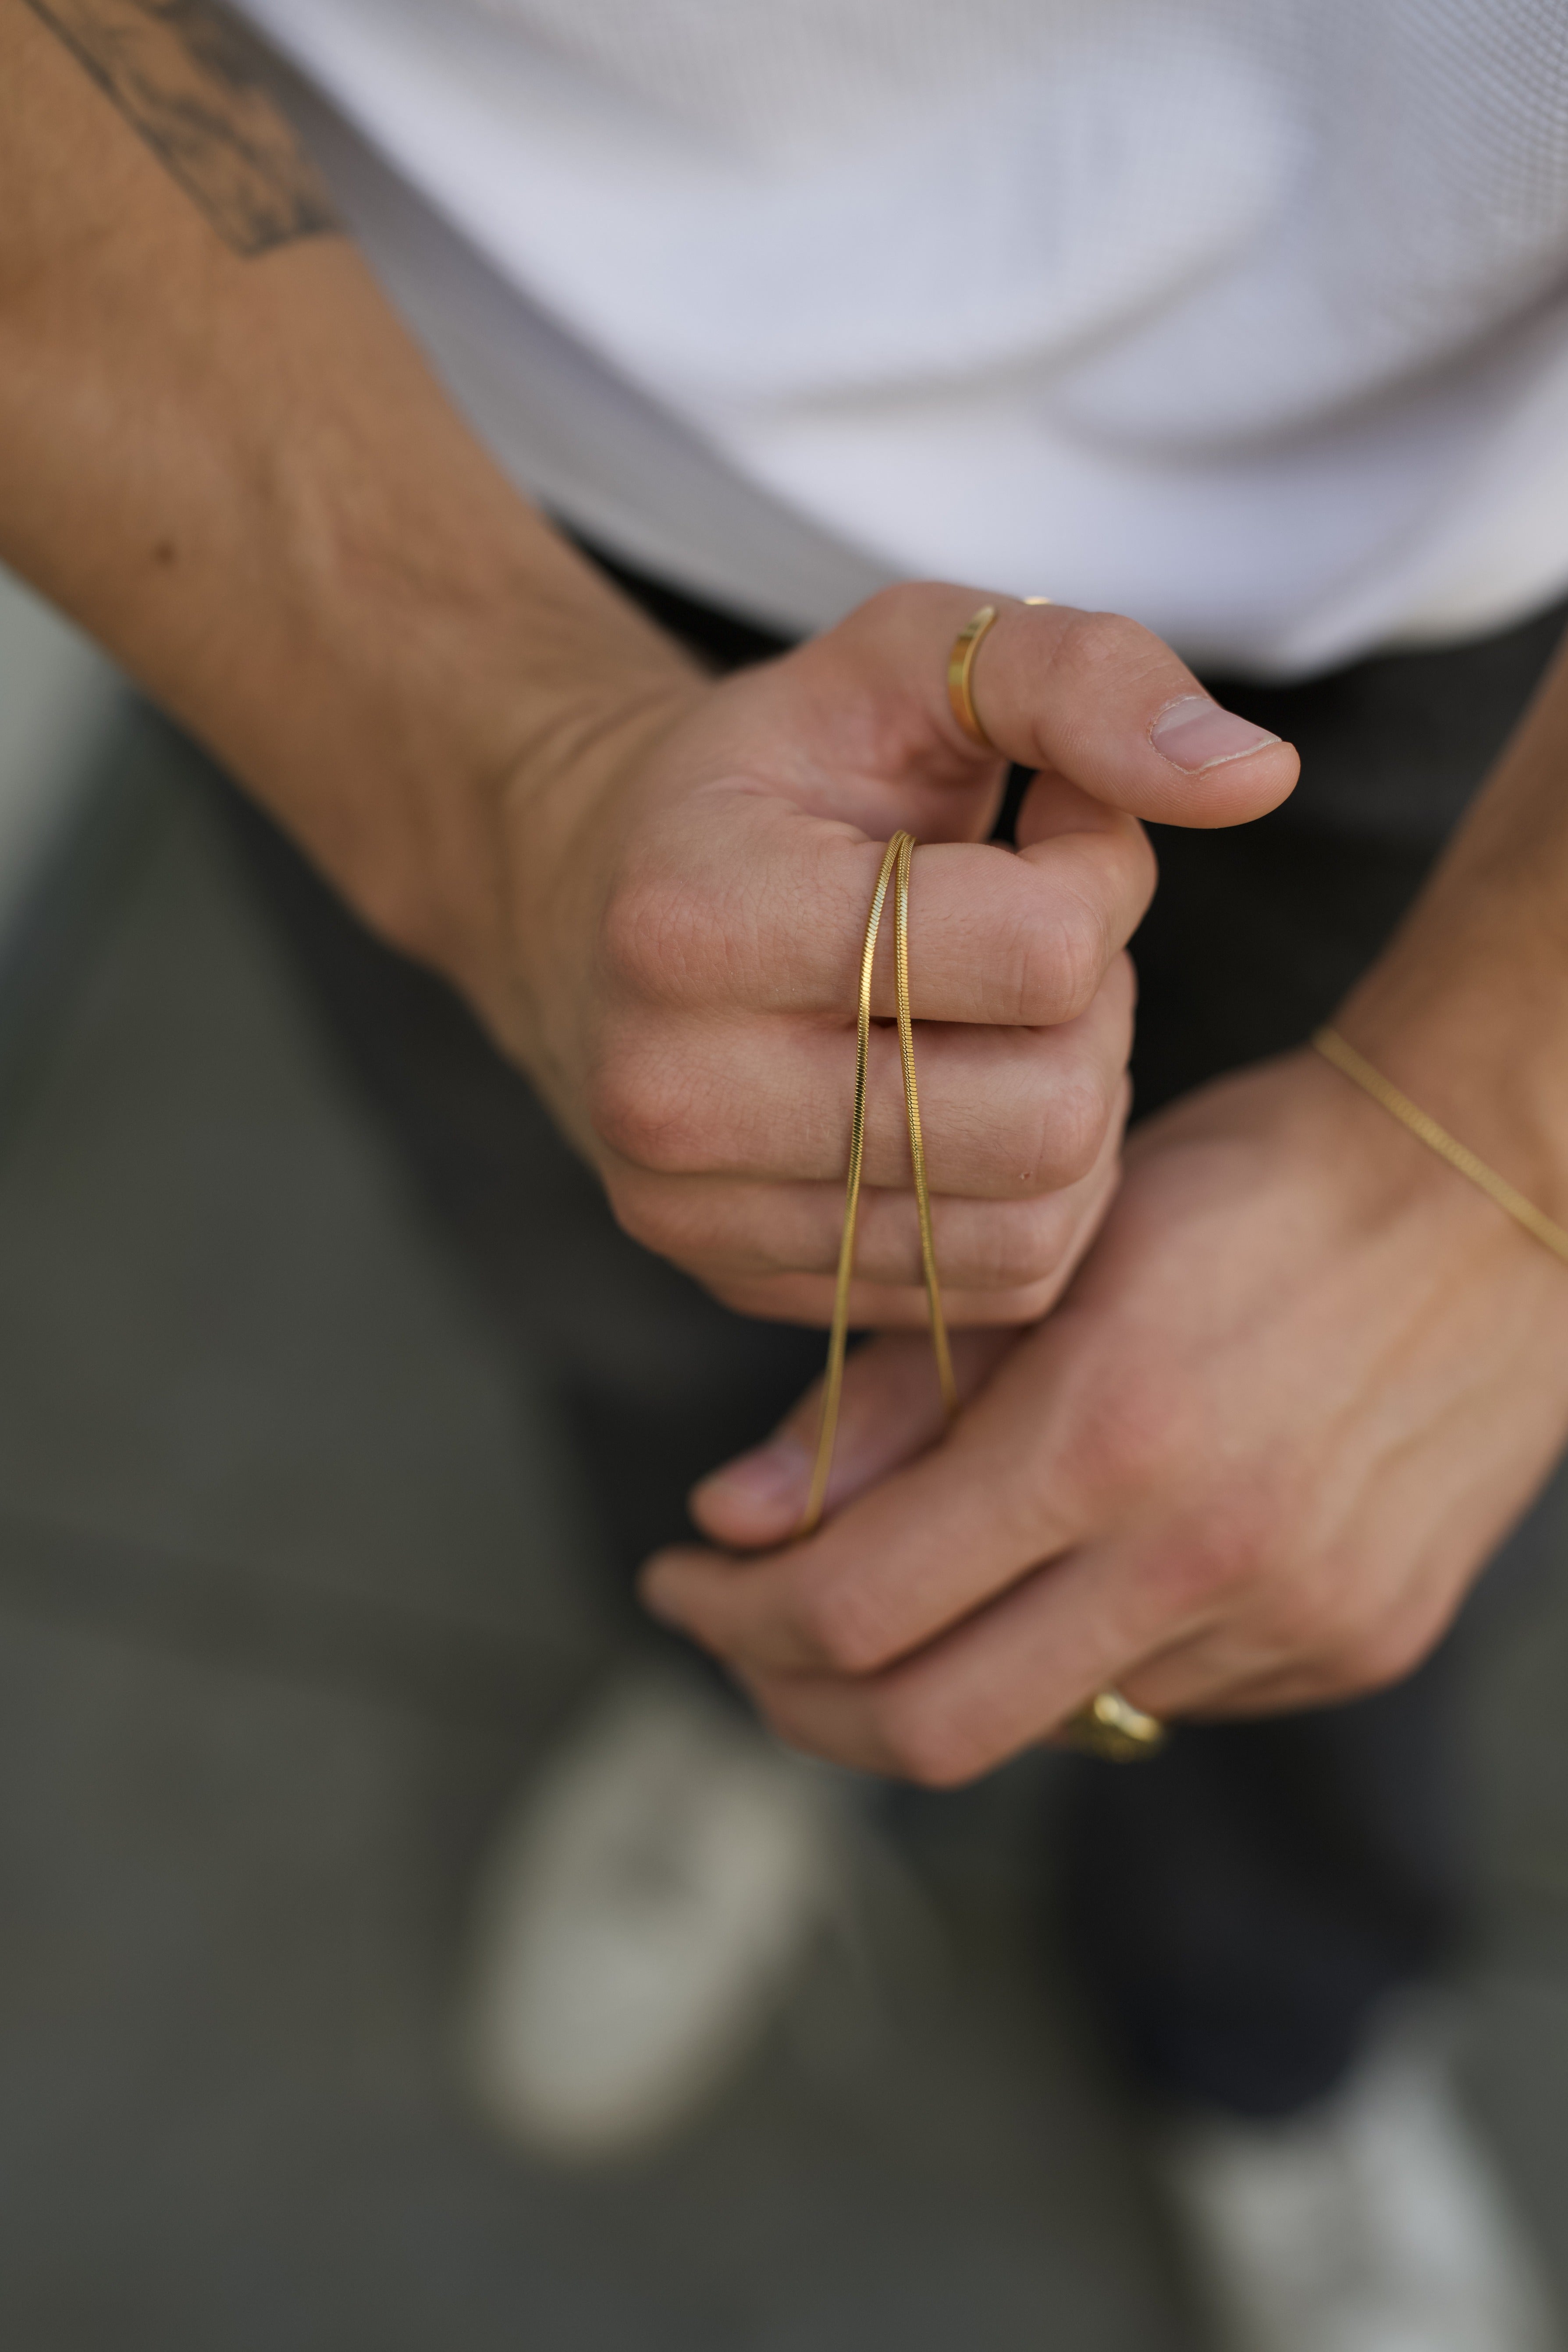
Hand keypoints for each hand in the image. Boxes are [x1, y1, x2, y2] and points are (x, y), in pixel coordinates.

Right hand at [494, 585, 1292, 1325]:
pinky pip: (988, 1286)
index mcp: (699, 917)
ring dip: (1071, 1110)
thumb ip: (1086, 678)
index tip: (1046, 834)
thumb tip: (1258, 778)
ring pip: (1032, 1225)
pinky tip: (971, 1097)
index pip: (1042, 955)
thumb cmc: (780, 770)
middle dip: (1092, 1012)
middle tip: (1031, 939)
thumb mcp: (916, 659)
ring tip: (1001, 1019)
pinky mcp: (742, 1279)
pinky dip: (1030, 1197)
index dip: (1099, 879)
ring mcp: (697, 1210)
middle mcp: (674, 1092)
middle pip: (1048, 1113)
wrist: (597, 888)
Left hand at [643, 1049, 1567, 1774]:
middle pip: (932, 1729)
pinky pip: (1160, 1697)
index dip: (731, 1617)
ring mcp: (1292, 1623)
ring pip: (1047, 1719)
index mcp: (1109, 1432)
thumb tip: (725, 1518)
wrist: (1496, 1191)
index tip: (679, 1578)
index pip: (856, 1609)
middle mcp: (1206, 1557)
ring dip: (942, 1667)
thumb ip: (887, 1397)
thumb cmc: (1254, 1187)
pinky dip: (1074, 1655)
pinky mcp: (1354, 1649)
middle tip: (743, 1636)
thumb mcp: (1054, 1249)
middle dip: (798, 1700)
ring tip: (909, 1572)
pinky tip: (1074, 1564)